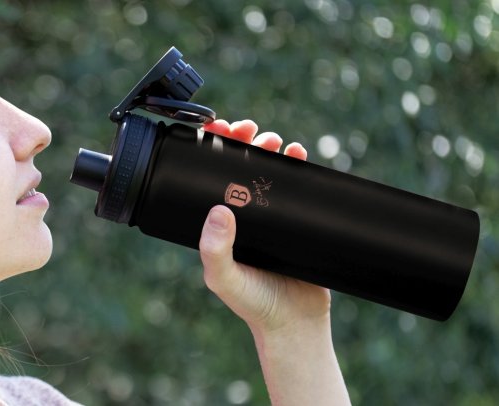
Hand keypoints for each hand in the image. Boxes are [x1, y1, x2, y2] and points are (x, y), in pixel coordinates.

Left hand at [199, 119, 330, 333]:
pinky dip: (296, 166)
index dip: (214, 151)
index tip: (220, 132)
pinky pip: (296, 186)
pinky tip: (298, 154)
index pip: (212, 178)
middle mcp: (243, 216)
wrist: (296, 323)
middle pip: (241, 168)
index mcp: (220, 224)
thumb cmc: (255, 305)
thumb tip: (218, 210)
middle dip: (244, 143)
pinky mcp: (296, 220)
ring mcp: (271, 217)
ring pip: (268, 172)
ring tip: (276, 141)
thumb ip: (215, 250)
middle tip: (250, 131)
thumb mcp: (225, 279)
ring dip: (270, 149)